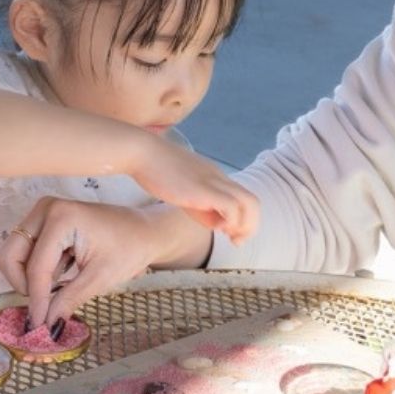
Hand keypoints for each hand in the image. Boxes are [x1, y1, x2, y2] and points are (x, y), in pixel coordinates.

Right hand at [0, 198, 188, 326]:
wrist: (144, 231)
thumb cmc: (129, 249)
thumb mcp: (99, 278)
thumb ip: (68, 300)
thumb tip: (46, 327)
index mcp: (60, 217)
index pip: (36, 267)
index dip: (36, 300)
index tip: (38, 326)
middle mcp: (45, 209)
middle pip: (10, 255)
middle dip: (23, 285)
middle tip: (44, 305)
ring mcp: (42, 212)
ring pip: (14, 254)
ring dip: (30, 278)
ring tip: (60, 289)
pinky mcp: (44, 220)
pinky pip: (26, 250)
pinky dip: (37, 270)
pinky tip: (62, 276)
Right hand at [124, 137, 259, 245]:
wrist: (141, 152)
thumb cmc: (155, 171)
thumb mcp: (183, 191)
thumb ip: (201, 207)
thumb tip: (217, 224)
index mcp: (215, 176)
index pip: (242, 198)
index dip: (242, 219)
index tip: (228, 233)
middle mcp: (219, 177)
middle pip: (253, 202)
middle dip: (250, 226)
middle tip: (235, 241)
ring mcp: (213, 181)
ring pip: (249, 203)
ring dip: (245, 225)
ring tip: (231, 237)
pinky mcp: (204, 189)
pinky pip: (231, 206)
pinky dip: (231, 221)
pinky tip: (218, 228)